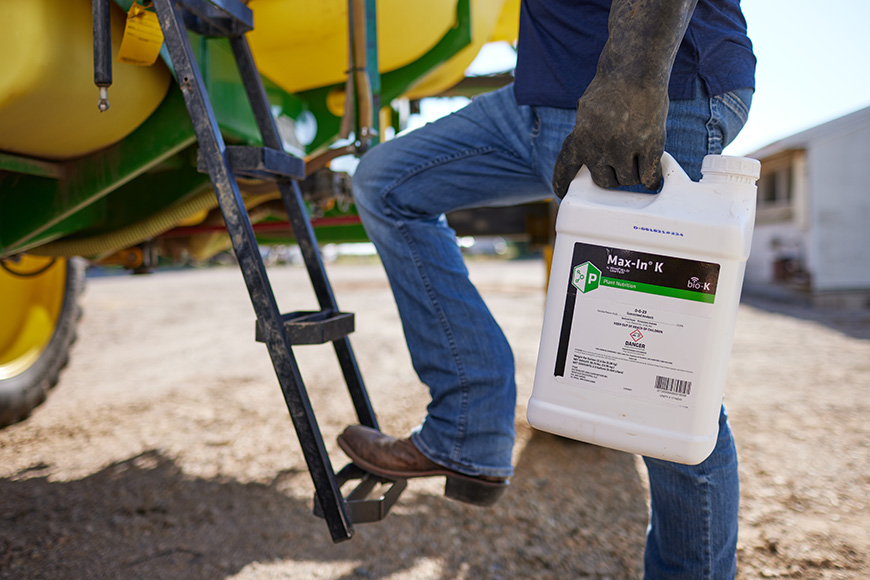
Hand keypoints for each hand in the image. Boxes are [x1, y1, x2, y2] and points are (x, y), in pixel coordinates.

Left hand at [552, 74, 668, 196]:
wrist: (635, 70)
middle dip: (613, 176)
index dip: (562, 184)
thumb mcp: (586, 111)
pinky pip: (649, 177)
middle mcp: (598, 149)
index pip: (565, 168)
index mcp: (579, 139)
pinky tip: (653, 175)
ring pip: (628, 180)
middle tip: (621, 163)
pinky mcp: (648, 147)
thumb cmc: (612, 88)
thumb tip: (589, 156)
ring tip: (638, 158)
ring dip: (634, 174)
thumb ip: (585, 135)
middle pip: (605, 182)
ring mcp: (624, 149)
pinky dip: (652, 178)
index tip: (561, 194)